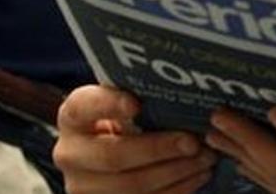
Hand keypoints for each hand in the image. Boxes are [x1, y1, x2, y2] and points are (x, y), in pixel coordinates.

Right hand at [52, 85, 217, 193]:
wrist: (106, 157)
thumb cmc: (123, 120)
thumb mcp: (121, 104)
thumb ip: (138, 98)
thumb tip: (182, 91)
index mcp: (73, 117)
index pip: (85, 106)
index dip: (110, 104)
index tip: (136, 103)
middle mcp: (70, 154)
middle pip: (113, 156)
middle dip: (158, 149)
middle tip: (193, 142)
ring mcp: (83, 186)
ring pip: (130, 187)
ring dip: (174, 173)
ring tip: (205, 159)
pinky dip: (176, 190)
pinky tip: (197, 176)